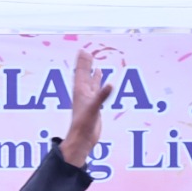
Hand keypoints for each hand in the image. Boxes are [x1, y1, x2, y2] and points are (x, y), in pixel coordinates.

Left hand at [59, 45, 113, 166]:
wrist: (82, 139)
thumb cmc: (84, 125)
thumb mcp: (94, 108)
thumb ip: (102, 96)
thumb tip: (111, 84)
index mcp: (80, 91)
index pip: (81, 72)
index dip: (82, 62)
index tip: (82, 50)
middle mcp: (83, 94)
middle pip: (84, 74)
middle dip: (85, 64)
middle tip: (86, 52)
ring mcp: (88, 100)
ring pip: (90, 82)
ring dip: (91, 72)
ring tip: (93, 63)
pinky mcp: (94, 106)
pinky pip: (96, 91)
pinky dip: (98, 84)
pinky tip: (101, 80)